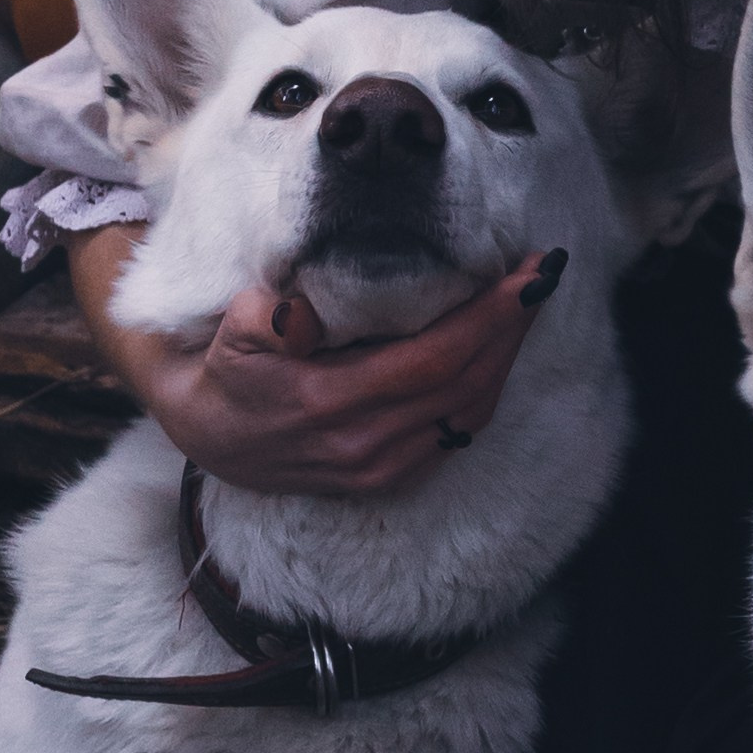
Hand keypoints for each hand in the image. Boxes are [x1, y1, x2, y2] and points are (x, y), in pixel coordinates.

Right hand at [66, 226, 566, 496]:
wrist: (212, 436)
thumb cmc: (230, 368)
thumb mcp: (233, 331)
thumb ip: (268, 318)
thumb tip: (304, 312)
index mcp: (331, 405)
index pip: (435, 358)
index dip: (491, 316)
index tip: (527, 272)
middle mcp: (366, 447)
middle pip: (465, 383)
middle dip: (512, 327)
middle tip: (541, 274)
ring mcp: (381, 470)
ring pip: (469, 411)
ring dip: (505, 356)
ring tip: (526, 304)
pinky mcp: (390, 480)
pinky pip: (456, 433)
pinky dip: (484, 388)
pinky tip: (496, 352)